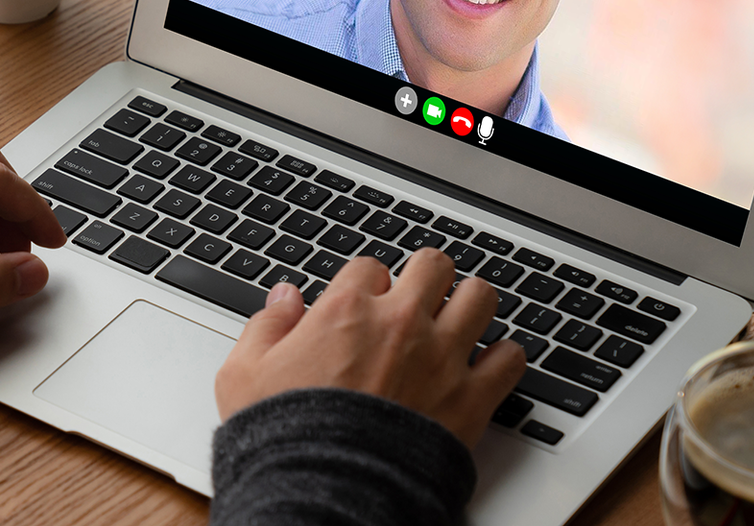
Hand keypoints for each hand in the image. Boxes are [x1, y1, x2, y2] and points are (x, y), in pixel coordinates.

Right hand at [214, 248, 526, 447]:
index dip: (366, 283)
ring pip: (480, 297)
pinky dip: (503, 357)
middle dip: (426, 277)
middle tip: (421, 296)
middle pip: (433, 265)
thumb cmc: (285, 436)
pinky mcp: (472, 397)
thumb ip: (265, 326)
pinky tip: (489, 364)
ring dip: (471, 304)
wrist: (330, 489)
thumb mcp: (243, 374)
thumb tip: (283, 297)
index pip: (369, 266)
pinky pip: (510, 358)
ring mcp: (441, 356)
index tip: (364, 303)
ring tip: (462, 317)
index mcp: (345, 310)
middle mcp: (400, 322)